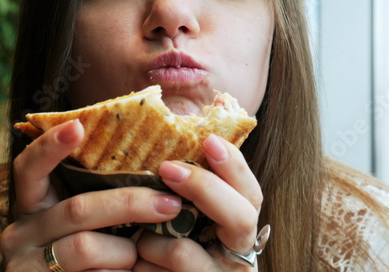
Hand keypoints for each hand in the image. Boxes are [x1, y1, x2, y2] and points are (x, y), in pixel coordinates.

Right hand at [0, 120, 182, 270]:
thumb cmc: (88, 249)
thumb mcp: (83, 220)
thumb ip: (101, 195)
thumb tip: (158, 169)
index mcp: (32, 205)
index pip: (29, 168)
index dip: (51, 146)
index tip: (78, 126)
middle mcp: (20, 233)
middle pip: (77, 208)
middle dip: (130, 204)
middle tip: (170, 204)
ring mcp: (27, 265)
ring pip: (87, 247)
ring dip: (124, 252)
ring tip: (138, 256)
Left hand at [135, 134, 262, 271]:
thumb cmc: (175, 248)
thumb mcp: (189, 218)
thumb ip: (196, 188)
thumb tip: (199, 131)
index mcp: (239, 228)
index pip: (251, 193)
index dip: (235, 166)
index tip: (209, 140)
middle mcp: (239, 255)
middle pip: (240, 216)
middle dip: (204, 187)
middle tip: (167, 167)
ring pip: (185, 253)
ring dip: (152, 241)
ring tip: (137, 239)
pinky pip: (161, 271)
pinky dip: (143, 263)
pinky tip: (137, 263)